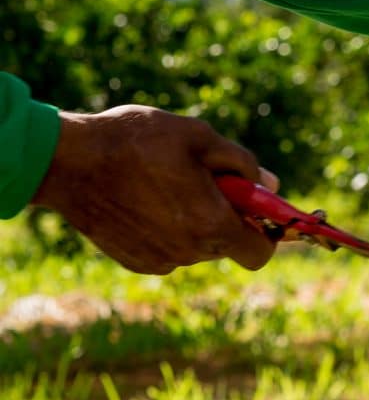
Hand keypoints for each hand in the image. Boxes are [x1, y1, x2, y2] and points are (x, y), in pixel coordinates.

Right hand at [32, 105, 277, 274]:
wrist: (66, 162)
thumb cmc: (135, 142)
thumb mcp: (199, 137)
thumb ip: (242, 164)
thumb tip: (271, 185)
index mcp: (212, 226)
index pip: (260, 252)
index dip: (265, 231)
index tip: (254, 209)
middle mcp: (190, 253)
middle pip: (228, 245)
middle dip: (226, 218)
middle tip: (203, 182)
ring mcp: (161, 261)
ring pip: (197, 246)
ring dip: (195, 221)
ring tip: (165, 184)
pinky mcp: (137, 262)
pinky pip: (169, 249)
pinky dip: (167, 229)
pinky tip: (144, 199)